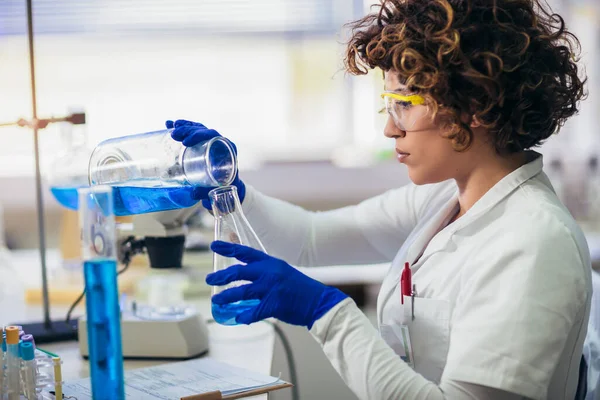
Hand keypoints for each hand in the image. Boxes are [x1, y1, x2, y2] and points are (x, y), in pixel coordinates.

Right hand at [166, 119, 245, 206]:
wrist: (227, 185)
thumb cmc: (225, 185)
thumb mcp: (217, 188)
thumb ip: (207, 191)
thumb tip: (193, 193)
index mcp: (228, 149)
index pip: (213, 135)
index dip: (199, 135)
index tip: (186, 142)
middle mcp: (220, 142)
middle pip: (203, 130)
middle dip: (187, 130)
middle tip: (174, 135)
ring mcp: (211, 141)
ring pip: (197, 128)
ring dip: (183, 126)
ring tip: (170, 126)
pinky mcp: (202, 143)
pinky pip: (192, 131)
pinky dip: (182, 127)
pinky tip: (169, 124)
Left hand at [206, 241, 347, 327]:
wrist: (318, 301)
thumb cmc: (299, 287)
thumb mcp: (282, 272)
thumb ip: (265, 271)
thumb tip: (245, 272)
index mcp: (271, 263)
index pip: (245, 252)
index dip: (228, 248)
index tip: (214, 245)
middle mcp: (269, 273)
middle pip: (238, 272)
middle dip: (221, 276)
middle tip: (209, 279)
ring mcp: (271, 289)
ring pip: (241, 292)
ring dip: (226, 297)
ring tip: (216, 300)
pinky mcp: (273, 304)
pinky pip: (253, 312)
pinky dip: (244, 316)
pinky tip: (238, 318)